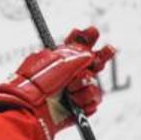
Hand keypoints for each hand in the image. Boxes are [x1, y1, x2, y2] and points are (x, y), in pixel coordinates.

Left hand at [0, 27, 115, 139]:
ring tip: (70, 90)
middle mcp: (68, 76)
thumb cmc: (38, 84)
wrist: (31, 109)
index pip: (75, 48)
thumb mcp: (57, 62)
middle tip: (110, 48)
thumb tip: (90, 56)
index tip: (93, 30)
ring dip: (85, 85)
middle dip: (102, 55)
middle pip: (92, 64)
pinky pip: (94, 101)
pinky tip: (74, 102)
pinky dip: (85, 100)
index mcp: (58, 62)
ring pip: (94, 83)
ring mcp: (74, 92)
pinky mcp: (79, 108)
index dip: (85, 39)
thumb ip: (76, 56)